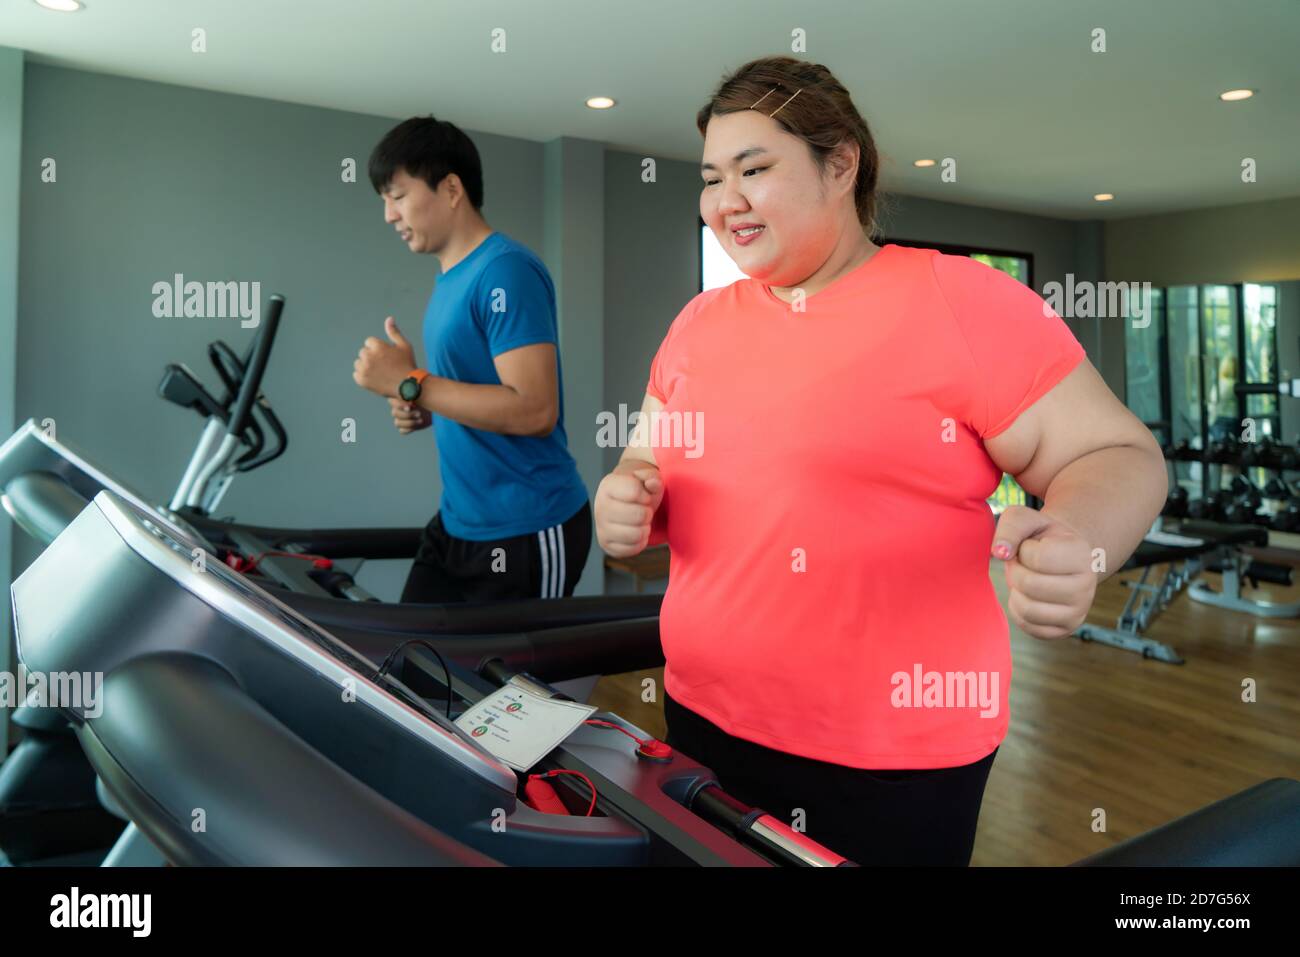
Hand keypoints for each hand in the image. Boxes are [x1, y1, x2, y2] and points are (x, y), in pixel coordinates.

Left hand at [353, 316, 416, 395]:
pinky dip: (364, 376)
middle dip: (372, 357)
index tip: (387, 357)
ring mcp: (364, 368)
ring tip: (380, 372)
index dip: (379, 349)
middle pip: (363, 352)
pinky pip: (356, 374)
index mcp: (377, 346)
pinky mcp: (361, 380)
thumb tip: (389, 318)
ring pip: (359, 363)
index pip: (369, 342)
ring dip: (366, 366)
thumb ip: (393, 332)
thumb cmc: (407, 364)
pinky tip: (375, 378)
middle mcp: (368, 356)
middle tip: (384, 366)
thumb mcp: (404, 346)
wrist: (408, 386)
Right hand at [388, 396, 431, 433]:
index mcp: (398, 399)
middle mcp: (397, 409)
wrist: (434, 408)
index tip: (412, 404)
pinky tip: (418, 425)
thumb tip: (411, 399)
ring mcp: (400, 418)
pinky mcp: (405, 427)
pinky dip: (409, 429)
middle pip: (395, 413)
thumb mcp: (421, 395)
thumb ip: (413, 395)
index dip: (400, 404)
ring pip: (397, 423)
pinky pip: (402, 430)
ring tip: (421, 420)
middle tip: (419, 413)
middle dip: (408, 414)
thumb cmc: (427, 398)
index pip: (392, 401)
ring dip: (410, 423)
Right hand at [596, 466, 664, 557]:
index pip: (634, 492)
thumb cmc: (639, 490)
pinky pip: (632, 549)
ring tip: (641, 522)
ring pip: (636, 534)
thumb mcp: (647, 478)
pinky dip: (640, 542)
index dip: (647, 496)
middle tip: (644, 510)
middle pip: (638, 515)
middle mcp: (600, 506)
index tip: (645, 496)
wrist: (627, 503)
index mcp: (608, 486)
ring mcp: (601, 527)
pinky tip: (636, 532)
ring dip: (645, 529)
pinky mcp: (606, 544)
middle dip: (648, 513)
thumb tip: (652, 483)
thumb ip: (652, 476)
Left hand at [991, 506, 1097, 639]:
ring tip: (1026, 578)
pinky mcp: (1065, 629)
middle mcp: (1087, 586)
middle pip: (1029, 585)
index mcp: (1082, 555)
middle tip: (1022, 564)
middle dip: (1015, 571)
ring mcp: (1078, 611)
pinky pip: (1027, 624)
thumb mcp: (1026, 520)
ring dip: (1016, 591)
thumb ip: (1011, 527)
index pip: (1037, 558)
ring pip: (1027, 609)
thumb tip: (999, 553)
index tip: (1031, 547)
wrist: (1061, 558)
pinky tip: (1028, 595)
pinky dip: (1018, 608)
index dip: (1024, 550)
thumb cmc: (1040, 536)